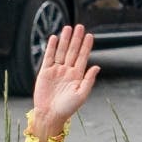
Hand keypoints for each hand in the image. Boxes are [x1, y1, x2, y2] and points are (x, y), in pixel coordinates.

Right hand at [30, 24, 99, 141]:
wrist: (50, 115)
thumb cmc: (67, 108)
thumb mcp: (81, 95)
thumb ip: (89, 80)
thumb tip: (97, 66)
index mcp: (77, 76)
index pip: (83, 57)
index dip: (86, 46)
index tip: (90, 35)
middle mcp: (67, 71)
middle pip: (72, 51)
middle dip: (76, 39)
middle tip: (80, 26)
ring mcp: (56, 71)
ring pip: (61, 51)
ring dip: (65, 40)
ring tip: (68, 28)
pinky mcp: (45, 72)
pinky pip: (48, 57)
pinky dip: (51, 47)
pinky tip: (54, 38)